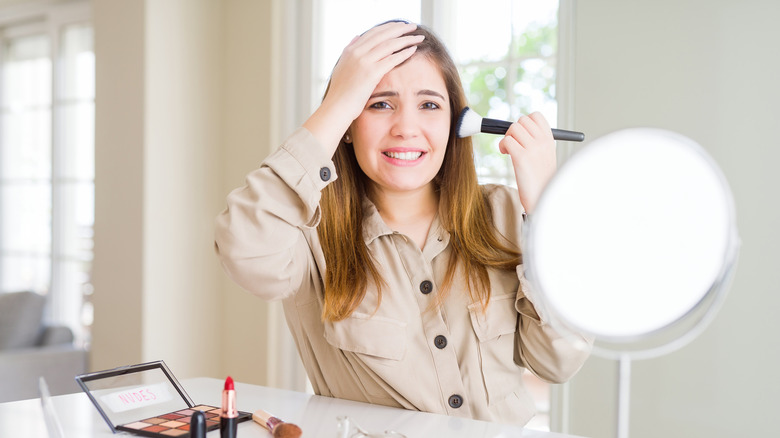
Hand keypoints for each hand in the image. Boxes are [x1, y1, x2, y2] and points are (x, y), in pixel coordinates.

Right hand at [304, 22, 423, 154]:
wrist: (337, 108)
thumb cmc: (340, 94)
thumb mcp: (342, 67)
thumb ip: (349, 52)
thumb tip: (356, 37)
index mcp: (350, 51)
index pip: (372, 33)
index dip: (388, 28)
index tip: (399, 26)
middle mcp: (356, 53)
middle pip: (382, 35)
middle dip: (399, 29)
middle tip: (412, 26)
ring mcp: (363, 62)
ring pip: (389, 44)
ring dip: (406, 39)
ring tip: (418, 37)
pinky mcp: (371, 73)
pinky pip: (391, 59)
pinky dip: (404, 53)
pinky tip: (413, 50)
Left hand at [498, 112, 556, 213]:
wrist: (542, 198)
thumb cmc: (540, 180)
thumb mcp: (544, 157)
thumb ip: (536, 142)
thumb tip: (518, 130)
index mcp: (549, 140)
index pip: (536, 116)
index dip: (524, 122)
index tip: (521, 135)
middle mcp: (543, 141)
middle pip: (521, 120)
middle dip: (513, 130)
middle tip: (512, 144)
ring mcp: (533, 148)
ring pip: (512, 128)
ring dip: (506, 138)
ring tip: (508, 150)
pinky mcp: (521, 157)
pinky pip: (506, 141)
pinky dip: (502, 146)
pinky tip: (505, 154)